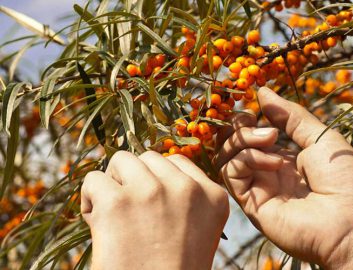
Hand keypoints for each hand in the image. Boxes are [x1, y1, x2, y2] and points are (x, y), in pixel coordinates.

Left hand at [81, 151, 228, 269]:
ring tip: (116, 216)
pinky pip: (94, 179)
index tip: (153, 210)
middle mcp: (186, 189)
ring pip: (121, 160)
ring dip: (114, 184)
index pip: (177, 162)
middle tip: (133, 214)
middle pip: (149, 158)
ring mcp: (153, 191)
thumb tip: (149, 168)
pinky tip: (99, 225)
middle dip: (136, 179)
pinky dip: (90, 200)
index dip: (158, 182)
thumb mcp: (197, 230)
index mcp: (213, 196)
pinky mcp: (118, 201)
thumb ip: (184, 196)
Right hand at [216, 87, 352, 268]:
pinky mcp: (252, 203)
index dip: (245, 119)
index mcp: (284, 159)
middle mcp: (267, 173)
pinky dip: (248, 157)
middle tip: (251, 118)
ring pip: (226, 157)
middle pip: (232, 145)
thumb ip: (290, 115)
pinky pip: (232, 172)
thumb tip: (262, 91)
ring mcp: (259, 188)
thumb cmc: (347, 179)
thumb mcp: (320, 136)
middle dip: (237, 126)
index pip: (250, 135)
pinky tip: (275, 161)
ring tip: (270, 137)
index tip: (252, 107)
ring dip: (242, 138)